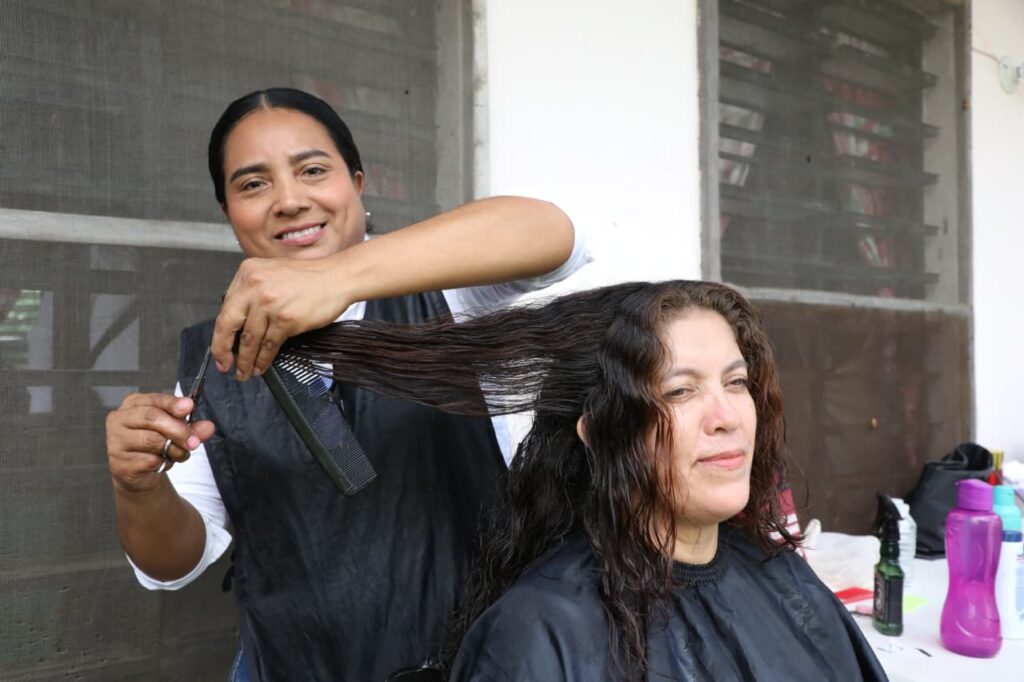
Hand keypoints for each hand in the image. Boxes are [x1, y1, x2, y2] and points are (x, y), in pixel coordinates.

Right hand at [106, 393, 214, 493]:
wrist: (140, 472)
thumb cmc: (156, 443)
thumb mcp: (177, 431)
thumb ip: (192, 427)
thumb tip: (209, 427)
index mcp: (133, 404)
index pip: (155, 400)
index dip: (173, 403)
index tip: (189, 406)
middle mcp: (119, 419)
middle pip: (152, 418)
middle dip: (179, 430)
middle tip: (194, 442)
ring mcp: (115, 442)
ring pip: (152, 441)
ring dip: (174, 450)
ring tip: (180, 454)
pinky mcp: (118, 463)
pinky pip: (149, 461)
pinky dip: (163, 463)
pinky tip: (162, 463)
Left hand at [211, 257, 349, 379]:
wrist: (337, 278)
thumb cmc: (310, 278)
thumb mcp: (272, 275)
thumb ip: (253, 293)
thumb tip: (238, 325)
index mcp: (247, 272)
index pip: (225, 309)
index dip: (219, 334)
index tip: (219, 349)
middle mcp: (254, 286)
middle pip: (229, 325)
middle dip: (223, 350)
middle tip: (224, 365)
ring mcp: (269, 303)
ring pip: (249, 339)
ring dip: (246, 361)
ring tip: (245, 371)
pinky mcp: (285, 319)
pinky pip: (268, 345)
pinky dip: (263, 359)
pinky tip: (262, 365)